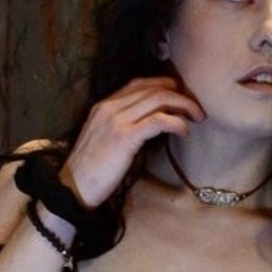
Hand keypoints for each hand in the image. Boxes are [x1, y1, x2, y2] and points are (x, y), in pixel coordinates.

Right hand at [60, 77, 205, 207]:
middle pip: (153, 88)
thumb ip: (123, 127)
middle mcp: (110, 107)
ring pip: (158, 100)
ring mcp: (117, 120)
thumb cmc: (92, 170)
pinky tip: (184, 131)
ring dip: (183, 105)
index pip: (139, 83)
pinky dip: (176, 122)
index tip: (181, 96)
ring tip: (197, 117)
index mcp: (105, 105)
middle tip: (197, 108)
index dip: (164, 85)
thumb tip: (150, 126)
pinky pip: (158, 121)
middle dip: (180, 95)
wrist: (74, 187)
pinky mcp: (125, 137)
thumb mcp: (105, 139)